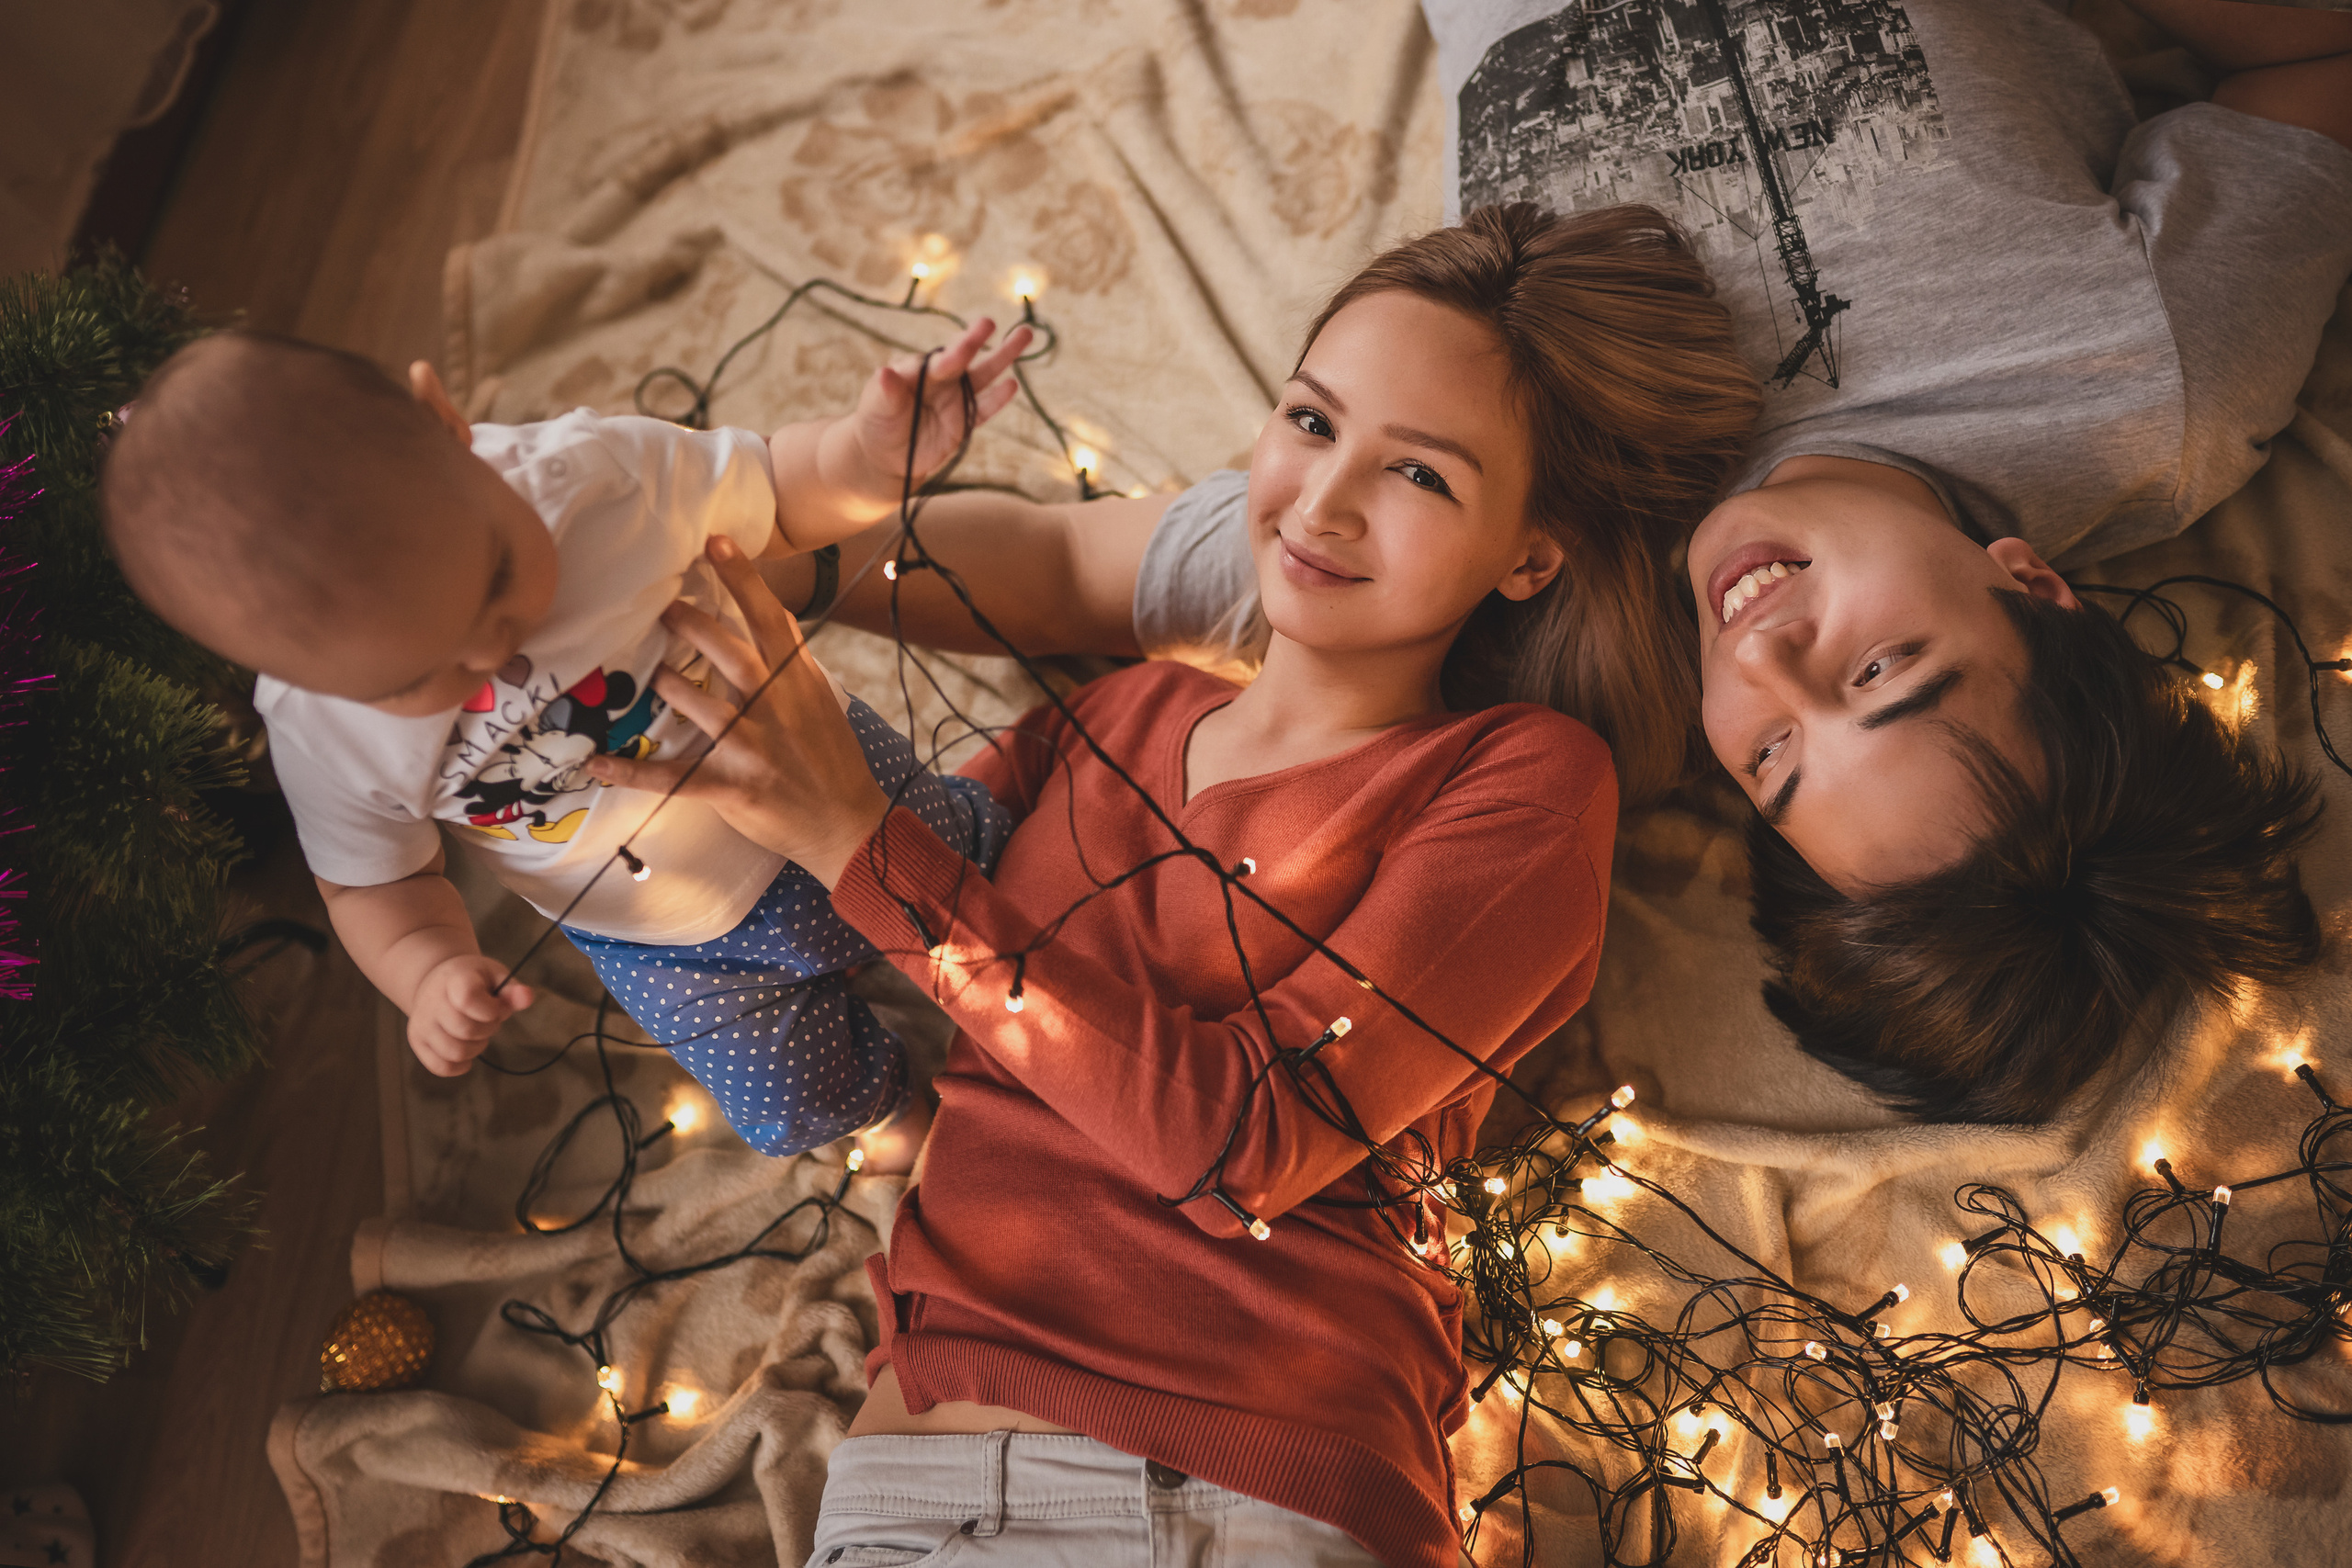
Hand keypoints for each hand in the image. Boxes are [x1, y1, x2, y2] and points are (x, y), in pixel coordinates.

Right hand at [407, 954, 533, 1076]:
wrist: (438, 982)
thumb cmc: (474, 981)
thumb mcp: (495, 976)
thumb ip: (512, 990)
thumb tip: (527, 997)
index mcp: (454, 979)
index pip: (468, 999)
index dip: (491, 1009)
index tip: (495, 1004)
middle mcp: (431, 1001)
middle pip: (466, 1030)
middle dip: (488, 1029)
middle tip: (488, 1019)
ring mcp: (421, 1023)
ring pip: (455, 1052)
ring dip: (476, 1048)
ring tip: (476, 1032)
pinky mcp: (417, 1041)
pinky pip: (441, 1067)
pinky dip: (460, 1065)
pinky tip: (466, 1047)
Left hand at [585, 535, 890, 887]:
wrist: (846, 822)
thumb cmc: (831, 758)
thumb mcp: (820, 700)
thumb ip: (792, 660)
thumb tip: (769, 614)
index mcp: (798, 681)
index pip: (770, 619)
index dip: (743, 578)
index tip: (717, 542)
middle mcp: (776, 707)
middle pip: (730, 652)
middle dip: (693, 625)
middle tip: (662, 605)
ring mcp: (753, 747)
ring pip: (700, 706)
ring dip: (668, 685)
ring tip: (649, 672)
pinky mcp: (732, 786)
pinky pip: (674, 777)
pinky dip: (633, 773)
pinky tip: (598, 764)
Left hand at [824, 317, 1032, 508]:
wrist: (885, 453)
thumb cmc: (877, 421)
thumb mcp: (875, 407)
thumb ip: (884, 392)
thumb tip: (885, 373)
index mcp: (919, 368)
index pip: (938, 360)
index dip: (951, 355)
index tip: (963, 349)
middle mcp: (941, 378)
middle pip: (963, 357)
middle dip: (976, 340)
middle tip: (989, 322)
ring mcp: (956, 397)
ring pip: (983, 374)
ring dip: (1003, 355)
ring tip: (1024, 334)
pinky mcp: (965, 421)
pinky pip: (983, 409)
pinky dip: (997, 399)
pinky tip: (1011, 385)